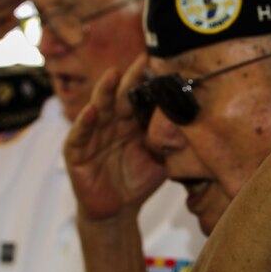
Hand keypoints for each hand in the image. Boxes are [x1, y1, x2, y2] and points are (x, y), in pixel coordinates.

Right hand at [65, 55, 165, 220]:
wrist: (118, 211)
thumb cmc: (139, 181)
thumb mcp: (160, 159)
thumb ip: (170, 140)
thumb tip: (194, 121)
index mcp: (130, 123)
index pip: (138, 98)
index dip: (146, 81)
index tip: (160, 62)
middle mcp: (110, 125)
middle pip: (118, 97)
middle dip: (129, 78)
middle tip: (141, 59)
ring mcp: (92, 137)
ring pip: (98, 109)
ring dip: (104, 92)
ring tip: (113, 75)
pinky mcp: (76, 154)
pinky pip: (79, 137)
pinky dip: (84, 124)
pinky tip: (91, 112)